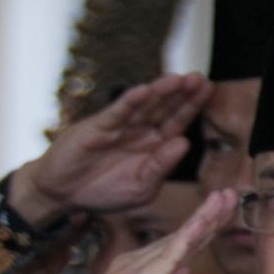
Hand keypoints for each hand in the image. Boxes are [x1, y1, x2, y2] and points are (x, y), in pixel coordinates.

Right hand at [7, 75, 209, 225]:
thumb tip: (184, 142)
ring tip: (179, 79)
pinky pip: (117, 112)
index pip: (178, 122)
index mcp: (154, 145)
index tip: (210, 90)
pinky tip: (144, 90)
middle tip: (200, 78)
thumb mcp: (142, 187)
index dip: (192, 105)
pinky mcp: (97, 127)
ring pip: (144, 106)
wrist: (63, 195)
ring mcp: (118, 127)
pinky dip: (129, 102)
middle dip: (182, 93)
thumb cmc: (104, 193)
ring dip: (160, 91)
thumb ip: (162, 166)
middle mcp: (139, 131)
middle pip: (164, 108)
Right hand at [51, 186, 231, 273]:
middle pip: (179, 237)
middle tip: (230, 193)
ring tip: (219, 200)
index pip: (177, 245)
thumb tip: (182, 269)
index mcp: (139, 269)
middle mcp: (135, 264)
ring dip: (200, 221)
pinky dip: (182, 244)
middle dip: (207, 215)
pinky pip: (164, 262)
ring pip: (174, 243)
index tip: (224, 209)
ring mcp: (133, 273)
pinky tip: (198, 228)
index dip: (202, 227)